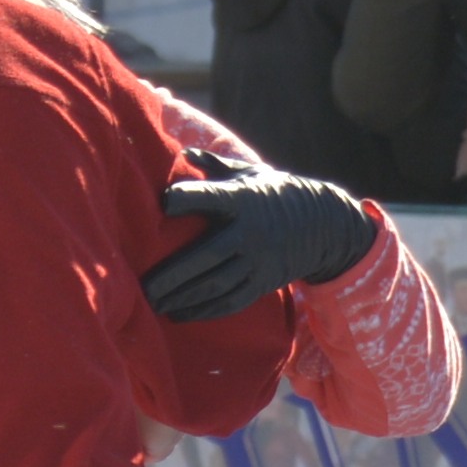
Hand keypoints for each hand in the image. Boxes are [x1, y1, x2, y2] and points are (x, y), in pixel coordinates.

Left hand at [143, 159, 376, 321]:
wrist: (324, 226)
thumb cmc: (276, 193)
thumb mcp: (250, 173)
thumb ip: (216, 165)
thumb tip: (184, 152)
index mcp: (242, 200)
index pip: (209, 197)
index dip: (184, 198)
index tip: (163, 202)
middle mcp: (248, 233)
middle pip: (204, 256)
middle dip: (172, 274)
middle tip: (142, 286)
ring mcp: (257, 261)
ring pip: (214, 284)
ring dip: (182, 297)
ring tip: (153, 303)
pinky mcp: (262, 283)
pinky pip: (230, 301)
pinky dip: (203, 310)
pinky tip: (179, 313)